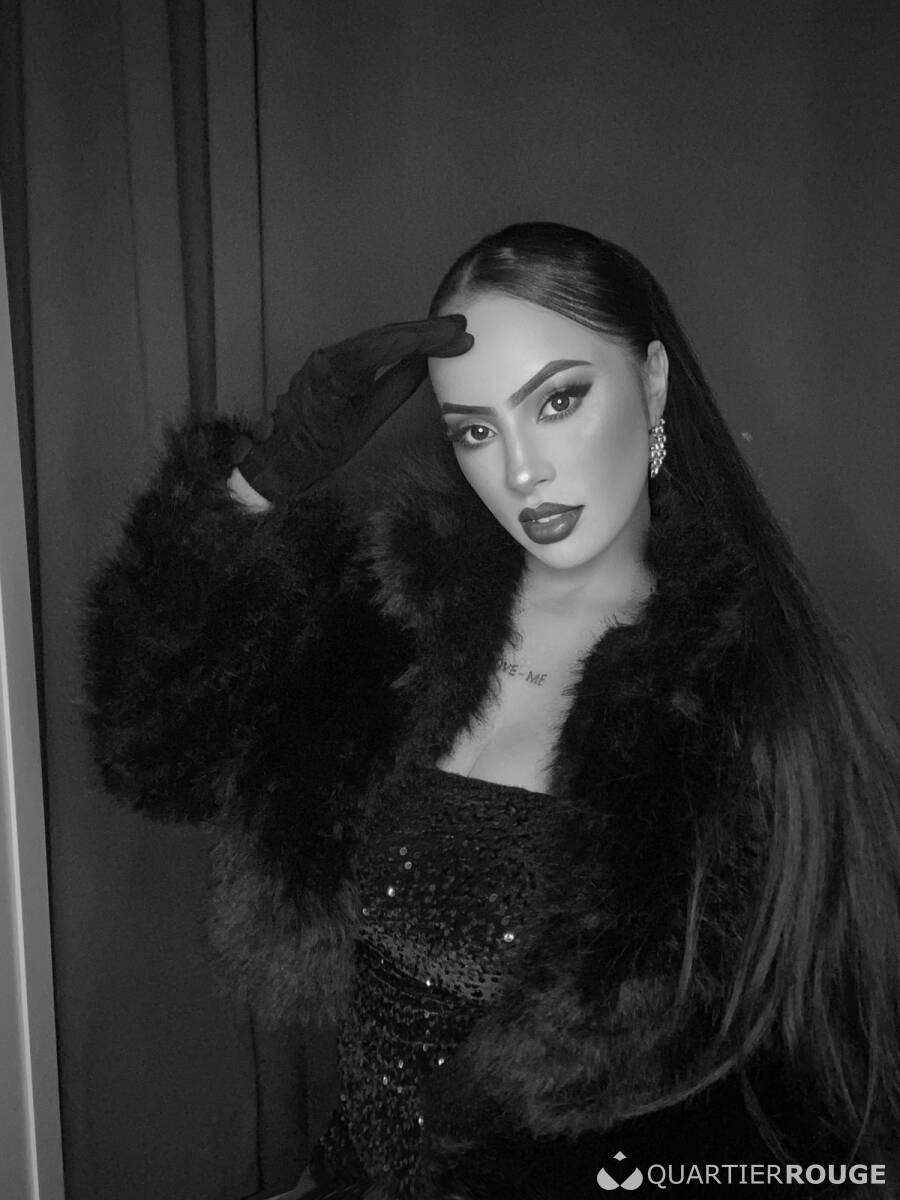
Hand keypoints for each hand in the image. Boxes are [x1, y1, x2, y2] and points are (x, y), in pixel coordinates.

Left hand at [231, 316, 472, 500]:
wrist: (286, 453)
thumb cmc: (322, 446)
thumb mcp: (366, 423)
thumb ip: (396, 388)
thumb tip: (424, 361)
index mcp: (336, 372)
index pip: (387, 345)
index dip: (425, 338)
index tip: (456, 335)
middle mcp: (330, 355)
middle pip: (384, 334)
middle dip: (425, 329)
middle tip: (460, 326)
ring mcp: (329, 355)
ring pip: (378, 336)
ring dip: (414, 332)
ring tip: (449, 330)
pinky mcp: (333, 359)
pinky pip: (369, 345)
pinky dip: (397, 341)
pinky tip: (419, 339)